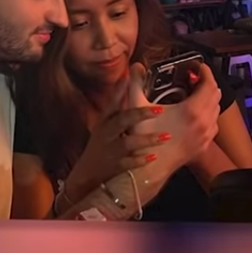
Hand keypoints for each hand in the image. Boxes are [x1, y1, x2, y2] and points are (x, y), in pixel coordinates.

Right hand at [62, 66, 170, 200]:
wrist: (86, 175)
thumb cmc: (101, 147)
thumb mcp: (105, 126)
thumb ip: (118, 109)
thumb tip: (129, 86)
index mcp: (104, 121)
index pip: (112, 102)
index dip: (120, 90)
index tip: (130, 77)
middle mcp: (106, 134)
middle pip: (122, 120)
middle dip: (140, 114)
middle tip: (160, 110)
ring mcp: (109, 151)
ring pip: (128, 143)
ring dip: (147, 139)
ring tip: (165, 137)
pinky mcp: (113, 167)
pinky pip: (128, 163)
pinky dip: (140, 160)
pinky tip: (152, 157)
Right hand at [133, 62, 220, 164]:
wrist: (151, 168)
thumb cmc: (144, 137)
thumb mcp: (137, 106)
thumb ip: (136, 83)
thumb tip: (136, 66)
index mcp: (192, 110)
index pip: (209, 83)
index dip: (205, 71)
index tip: (197, 66)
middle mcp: (204, 121)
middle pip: (216, 94)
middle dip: (206, 83)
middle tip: (193, 78)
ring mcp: (207, 134)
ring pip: (216, 109)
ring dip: (208, 98)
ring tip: (193, 94)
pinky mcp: (205, 144)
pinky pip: (214, 123)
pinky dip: (208, 114)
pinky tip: (194, 114)